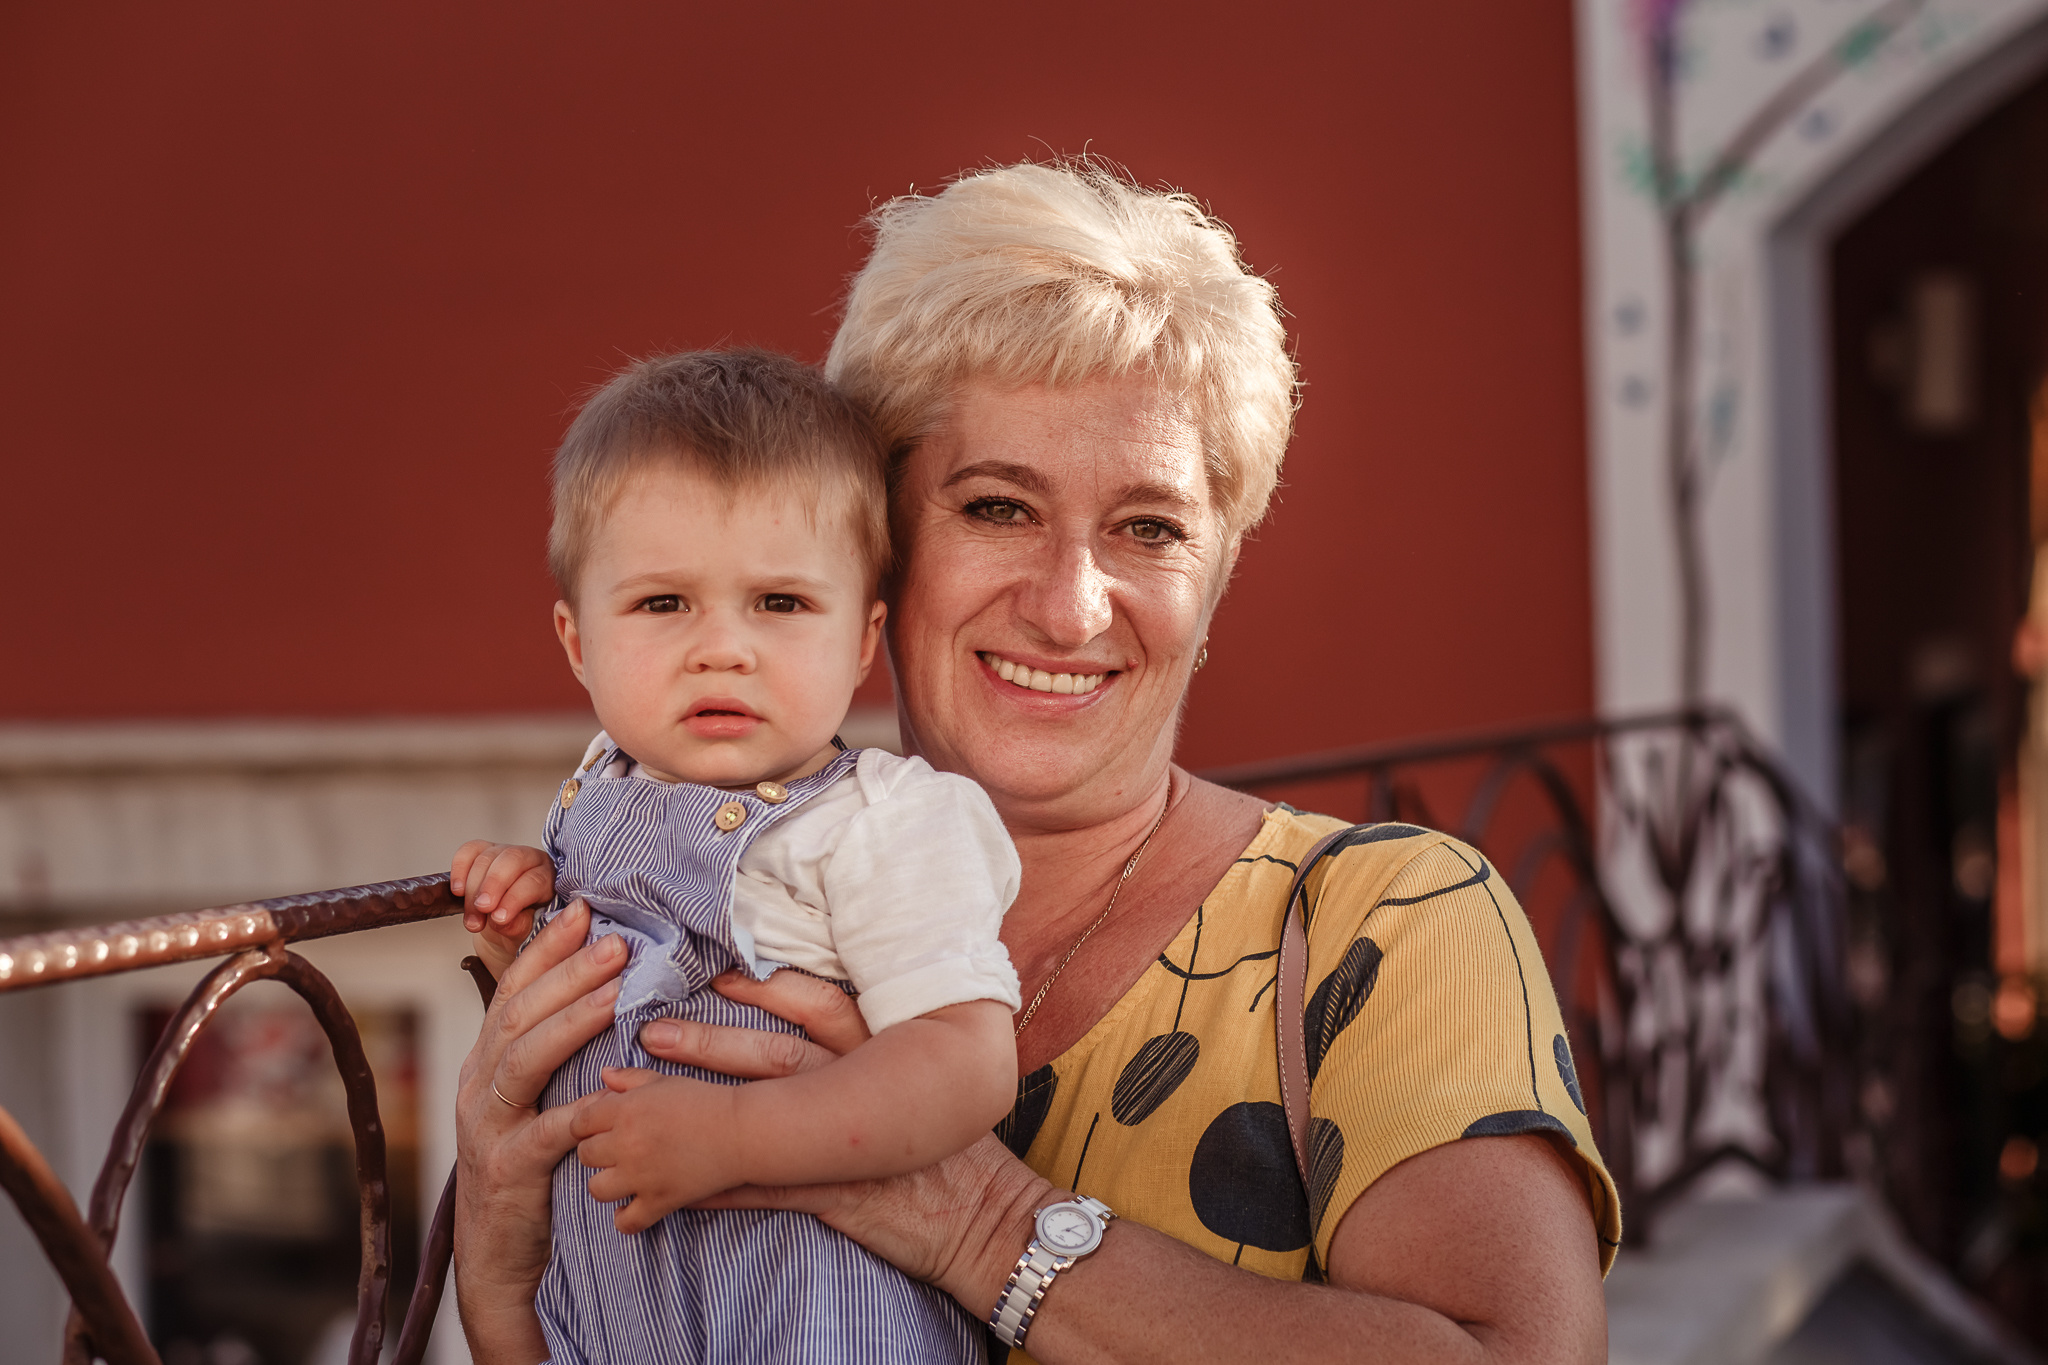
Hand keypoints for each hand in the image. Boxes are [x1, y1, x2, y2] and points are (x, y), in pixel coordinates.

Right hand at [452, 840, 555, 977]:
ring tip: (472, 918)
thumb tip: (503, 921)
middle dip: (493, 885)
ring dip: (473, 888)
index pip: (534, 881)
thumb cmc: (522, 928)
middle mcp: (531, 860)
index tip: (499, 919)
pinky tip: (458, 891)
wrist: (506, 927)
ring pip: (488, 857)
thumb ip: (520, 927)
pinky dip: (460, 869)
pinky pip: (469, 851)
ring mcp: (506, 853)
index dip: (515, 899)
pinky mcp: (483, 852)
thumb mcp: (527, 935)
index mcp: (550, 879)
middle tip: (482, 909)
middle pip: (512, 860)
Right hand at [452, 899, 624, 1361]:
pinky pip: (544, 1133)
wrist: (498, 1259)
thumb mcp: (532, 1102)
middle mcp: (479, 1086)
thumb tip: (598, 990)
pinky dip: (577, 1110)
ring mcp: (489, 1128)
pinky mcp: (510, 1170)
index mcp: (486, 1063)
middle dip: (567, 971)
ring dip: (572, 1019)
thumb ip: (552, 1052)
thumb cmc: (529, 1169)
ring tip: (617, 989)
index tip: (584, 909)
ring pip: (524, 1059)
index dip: (545, 948)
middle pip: (518, 1014)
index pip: (511, 990)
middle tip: (615, 940)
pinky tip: (610, 1089)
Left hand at [572, 1070, 744, 1231]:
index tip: (601, 1128)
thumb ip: (630, 1078)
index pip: (580, 1123)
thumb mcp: (665, 1082)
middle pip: (585, 1156)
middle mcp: (627, 1143)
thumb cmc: (705, 1101)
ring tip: (623, 1177)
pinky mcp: (660, 1201)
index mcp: (625, 1109)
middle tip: (617, 1150)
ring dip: (607, 1183)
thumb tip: (603, 1074)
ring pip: (597, 1189)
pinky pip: (627, 1222)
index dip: (588, 1126)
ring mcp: (641, 1176)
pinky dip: (626, 1219)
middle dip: (597, 1152)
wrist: (742, 1131)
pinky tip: (633, 1207)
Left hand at [636, 970, 1051, 1310]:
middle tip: (651, 1031)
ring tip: (643, 1099)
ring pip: (760, 1116)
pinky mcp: (835, 1194)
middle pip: (773, 1055)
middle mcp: (857, 1091)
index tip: (717, 973)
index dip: (764, 988)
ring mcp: (844, 1144)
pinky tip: (681, 1186)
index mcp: (880, 1056)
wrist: (989, 1218)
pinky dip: (721, 1187)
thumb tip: (848, 1014)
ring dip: (698, 1106)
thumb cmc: (960, 1153)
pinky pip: (767, 1190)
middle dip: (709, 1043)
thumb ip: (890, 1046)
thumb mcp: (932, 1082)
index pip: (816, 1006)